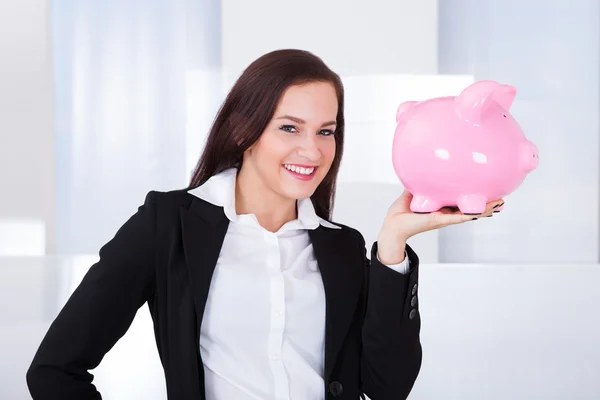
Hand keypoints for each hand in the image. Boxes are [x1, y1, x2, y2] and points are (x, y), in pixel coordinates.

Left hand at [377, 190, 503, 264]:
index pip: (463, 201)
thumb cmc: (402, 211)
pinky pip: (455, 218)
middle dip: (486, 205)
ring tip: (498, 205)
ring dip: (483, 211)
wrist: (393, 224)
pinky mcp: (438, 221)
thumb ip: (422, 179)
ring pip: (468, 215)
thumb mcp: (415, 190)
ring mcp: (444, 218)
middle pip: (471, 209)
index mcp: (443, 207)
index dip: (476, 196)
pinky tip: (478, 213)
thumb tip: (427, 163)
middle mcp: (446, 214)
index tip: (490, 191)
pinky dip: (467, 215)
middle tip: (502, 199)